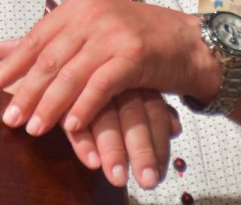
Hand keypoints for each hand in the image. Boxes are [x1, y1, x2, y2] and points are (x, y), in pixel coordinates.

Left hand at [0, 0, 209, 146]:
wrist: (190, 41)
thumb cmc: (138, 39)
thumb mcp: (90, 32)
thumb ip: (48, 41)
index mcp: (76, 8)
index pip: (36, 39)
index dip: (12, 65)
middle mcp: (91, 15)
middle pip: (49, 59)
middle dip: (25, 91)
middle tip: (8, 117)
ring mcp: (113, 33)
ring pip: (71, 74)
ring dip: (50, 105)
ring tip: (33, 129)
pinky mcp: (134, 54)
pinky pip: (101, 85)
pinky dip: (84, 107)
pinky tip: (72, 126)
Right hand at [65, 89, 179, 188]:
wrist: (64, 58)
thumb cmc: (105, 85)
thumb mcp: (133, 91)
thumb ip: (153, 109)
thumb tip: (175, 128)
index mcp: (135, 80)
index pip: (154, 110)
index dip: (159, 141)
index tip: (161, 171)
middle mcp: (116, 83)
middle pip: (133, 115)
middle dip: (141, 151)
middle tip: (147, 181)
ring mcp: (89, 89)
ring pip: (105, 119)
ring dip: (113, 151)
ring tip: (118, 178)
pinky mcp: (65, 100)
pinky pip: (75, 121)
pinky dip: (84, 142)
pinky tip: (92, 162)